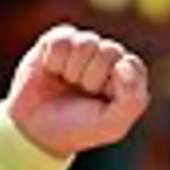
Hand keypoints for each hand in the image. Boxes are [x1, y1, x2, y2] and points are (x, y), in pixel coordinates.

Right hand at [6, 25, 149, 157]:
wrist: (37, 129)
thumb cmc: (79, 127)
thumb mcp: (112, 125)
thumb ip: (132, 100)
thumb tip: (123, 63)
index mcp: (127, 76)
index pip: (131, 64)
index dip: (114, 84)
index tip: (102, 99)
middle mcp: (107, 57)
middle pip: (109, 51)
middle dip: (92, 78)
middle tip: (82, 93)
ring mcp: (83, 47)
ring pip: (86, 43)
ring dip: (72, 71)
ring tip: (68, 82)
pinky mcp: (58, 40)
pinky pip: (62, 40)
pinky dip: (54, 61)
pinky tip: (52, 71)